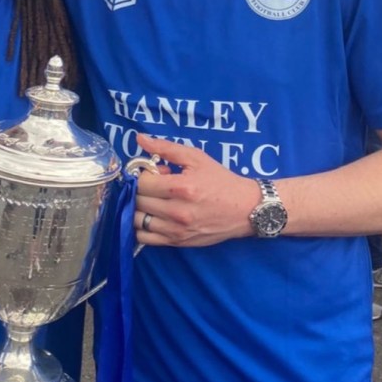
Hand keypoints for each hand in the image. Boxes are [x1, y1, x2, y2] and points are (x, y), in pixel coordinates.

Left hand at [132, 134, 259, 247]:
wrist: (245, 209)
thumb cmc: (220, 181)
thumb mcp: (196, 158)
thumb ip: (166, 148)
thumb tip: (139, 138)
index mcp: (181, 187)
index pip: (142, 183)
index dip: (143, 175)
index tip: (153, 174)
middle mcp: (177, 211)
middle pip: (138, 201)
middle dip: (140, 191)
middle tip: (153, 186)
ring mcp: (176, 230)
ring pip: (137, 220)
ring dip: (138, 208)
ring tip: (152, 201)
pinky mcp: (177, 242)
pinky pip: (145, 239)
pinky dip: (141, 228)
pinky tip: (151, 217)